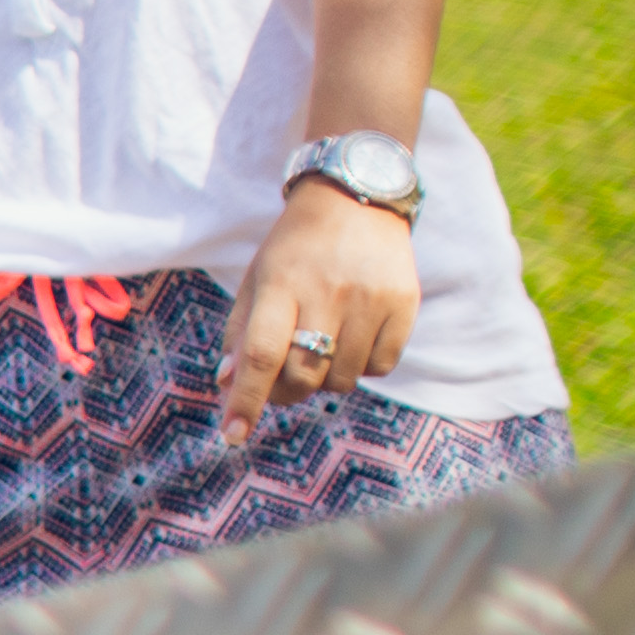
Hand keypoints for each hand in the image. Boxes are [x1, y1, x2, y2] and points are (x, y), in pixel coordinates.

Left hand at [218, 179, 422, 435]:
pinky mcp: (405, 302)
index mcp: (281, 285)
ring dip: (326, 379)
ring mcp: (371, 298)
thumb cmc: (295, 249)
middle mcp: (328, 292)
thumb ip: (240, 333)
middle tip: (282, 380)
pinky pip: (382, 366)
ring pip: (344, 379)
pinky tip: (354, 338)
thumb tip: (228, 385)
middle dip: (286, 392)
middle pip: (303, 375)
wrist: (357, 199)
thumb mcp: (256, 280)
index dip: (245, 401)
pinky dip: (363, 366)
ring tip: (321, 346)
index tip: (232, 435)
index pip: (260, 356)